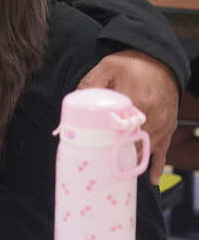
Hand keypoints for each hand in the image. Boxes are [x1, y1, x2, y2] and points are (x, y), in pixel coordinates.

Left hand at [77, 49, 177, 183]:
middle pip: (132, 146)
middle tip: (100, 169)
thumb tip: (71, 105)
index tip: (93, 156)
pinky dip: (156, 164)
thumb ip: (89, 86)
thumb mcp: (106, 68)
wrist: (160, 60)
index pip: (119, 133)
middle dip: (116, 158)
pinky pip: (163, 149)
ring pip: (145, 150)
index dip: (106, 146)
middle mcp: (151, 118)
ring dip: (132, 162)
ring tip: (116, 175)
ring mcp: (162, 125)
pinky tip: (150, 178)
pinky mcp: (168, 126)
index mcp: (135, 104)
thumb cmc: (131, 64)